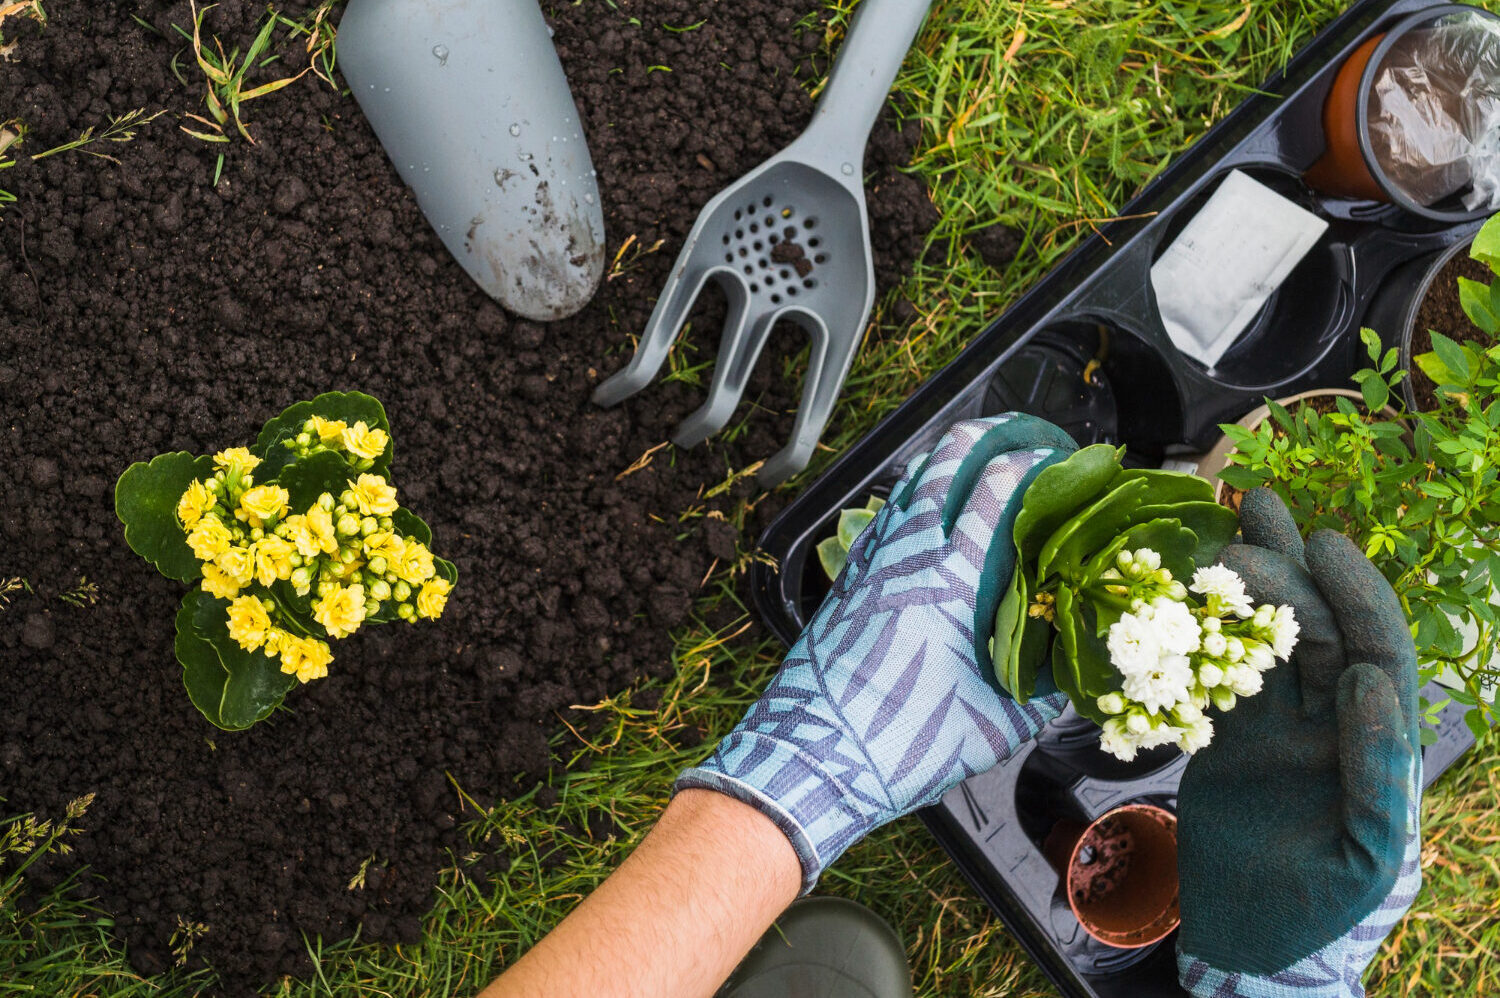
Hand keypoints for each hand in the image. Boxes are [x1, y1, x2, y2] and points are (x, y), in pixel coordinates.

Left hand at [677, 414, 1078, 890]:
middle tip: (1024, 435)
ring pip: (910, 481)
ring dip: (947, 460)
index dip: (1035, 461)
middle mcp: (907, 554)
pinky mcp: (847, 579)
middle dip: (990, 433)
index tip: (1065, 459)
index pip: (998, 487)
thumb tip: (1073, 672)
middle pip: (947, 458)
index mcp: (950, 579)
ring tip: (981, 459)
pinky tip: (929, 515)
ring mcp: (870, 561)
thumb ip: (1042, 692)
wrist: (811, 758)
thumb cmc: (901, 745)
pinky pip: (885, 517)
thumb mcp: (996, 727)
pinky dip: (914, 498)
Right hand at [1176, 489, 1420, 996]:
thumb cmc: (1320, 912)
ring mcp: (1280, 729)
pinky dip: (1204, 634)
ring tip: (1229, 526)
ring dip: (1252, 587)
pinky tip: (1187, 594)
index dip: (1355, 597)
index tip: (1324, 546)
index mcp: (1373, 747)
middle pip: (1317, 632)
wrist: (1253, 943)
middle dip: (1293, 572)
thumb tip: (1367, 683)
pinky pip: (1219, 676)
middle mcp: (1331, 726)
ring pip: (1268, 643)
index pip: (1374, 655)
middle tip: (1254, 517)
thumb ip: (1376, 772)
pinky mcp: (1233, 739)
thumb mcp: (1365, 855)